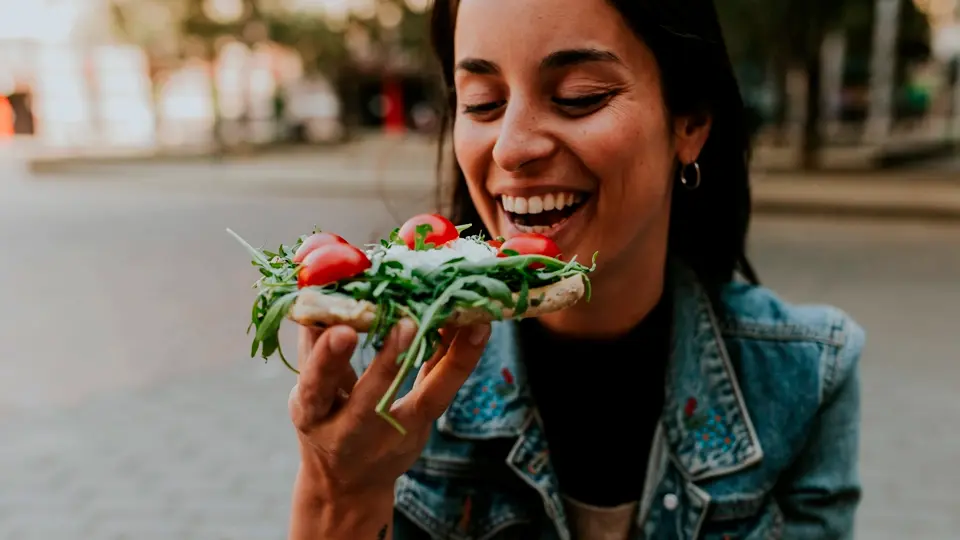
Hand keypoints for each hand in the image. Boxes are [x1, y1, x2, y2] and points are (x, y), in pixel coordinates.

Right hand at [289, 319, 490, 501]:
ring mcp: (394, 433)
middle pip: (371, 400)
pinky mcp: (422, 427)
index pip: (316, 387)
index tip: (343, 330)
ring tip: (467, 321)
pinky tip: (476, 327)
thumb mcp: (310, 391)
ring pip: (427, 398)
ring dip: (448, 358)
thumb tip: (314, 295)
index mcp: (313, 414)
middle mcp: (354, 431)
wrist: (348, 481)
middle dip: (387, 365)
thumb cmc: (325, 420)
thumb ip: (312, 348)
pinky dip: (461, 356)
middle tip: (406, 324)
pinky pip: (445, 388)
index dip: (327, 360)